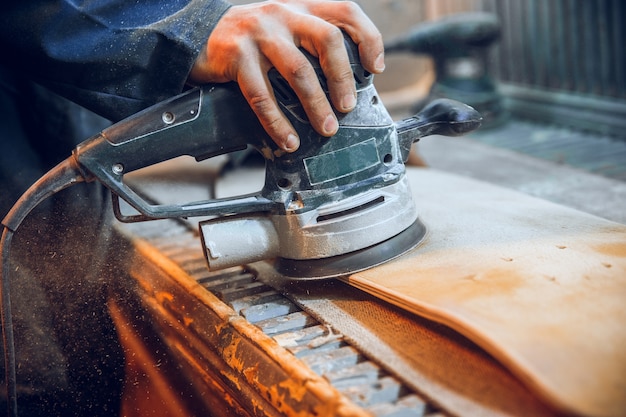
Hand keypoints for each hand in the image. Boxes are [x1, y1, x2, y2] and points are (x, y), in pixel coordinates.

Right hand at [189, 0, 384, 151]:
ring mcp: (259, 34)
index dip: (367, 37)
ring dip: (316, 104)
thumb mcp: (283, 30)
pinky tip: (288, 139)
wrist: (197, 34)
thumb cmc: (249, 39)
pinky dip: (278, 122)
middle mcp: (283, 15)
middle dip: (342, 78)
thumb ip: (309, 45)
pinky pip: (262, 95)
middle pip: (327, 39)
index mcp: (300, 8)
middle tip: (347, 106)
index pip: (345, 12)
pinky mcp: (236, 56)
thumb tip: (341, 86)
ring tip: (326, 128)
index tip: (375, 67)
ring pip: (298, 70)